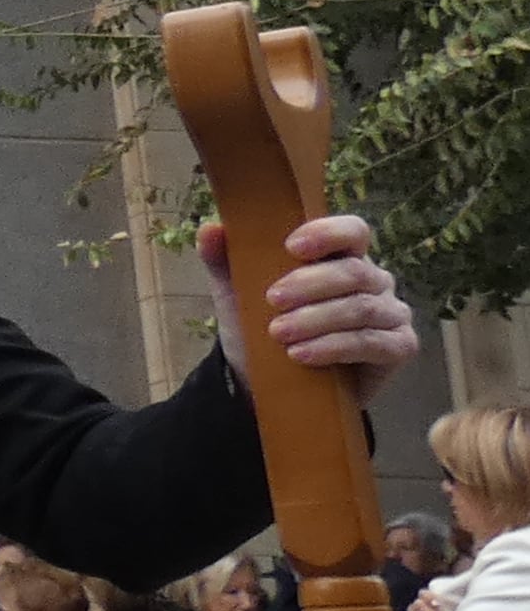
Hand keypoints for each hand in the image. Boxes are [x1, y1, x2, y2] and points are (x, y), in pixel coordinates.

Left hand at [197, 211, 419, 394]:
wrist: (273, 381)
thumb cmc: (262, 326)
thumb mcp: (237, 293)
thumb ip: (224, 260)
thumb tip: (211, 229)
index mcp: (343, 256)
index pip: (353, 230)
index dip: (328, 233)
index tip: (291, 247)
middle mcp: (375, 280)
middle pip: (353, 272)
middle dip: (309, 285)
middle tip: (272, 300)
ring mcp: (391, 313)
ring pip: (361, 308)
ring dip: (317, 320)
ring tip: (279, 334)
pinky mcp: (399, 347)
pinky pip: (373, 343)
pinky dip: (334, 348)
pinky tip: (303, 355)